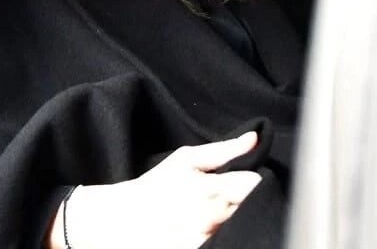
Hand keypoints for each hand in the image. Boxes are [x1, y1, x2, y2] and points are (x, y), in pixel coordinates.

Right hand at [47, 131, 261, 248]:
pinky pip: (222, 243)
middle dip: (247, 201)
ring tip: (218, 214)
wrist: (121, 219)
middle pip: (251, 207)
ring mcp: (204, 238)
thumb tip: (255, 138)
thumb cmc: (156, 185)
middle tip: (230, 198)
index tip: (246, 181)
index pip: (254, 185)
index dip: (254, 181)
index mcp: (211, 188)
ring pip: (238, 227)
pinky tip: (212, 229)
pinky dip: (223, 235)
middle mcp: (211, 216)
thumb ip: (223, 149)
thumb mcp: (185, 159)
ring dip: (236, 220)